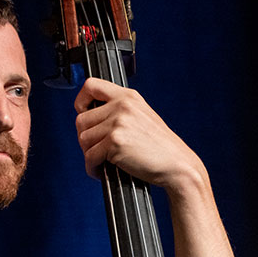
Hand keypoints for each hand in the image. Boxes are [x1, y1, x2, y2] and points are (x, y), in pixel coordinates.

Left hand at [74, 77, 205, 194]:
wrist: (177, 163)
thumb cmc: (160, 146)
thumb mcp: (141, 117)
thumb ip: (118, 112)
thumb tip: (90, 119)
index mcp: (128, 96)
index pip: (91, 85)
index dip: (81, 101)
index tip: (83, 113)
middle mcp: (121, 106)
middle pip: (81, 120)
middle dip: (86, 138)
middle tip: (97, 149)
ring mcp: (118, 123)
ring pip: (83, 139)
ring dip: (89, 154)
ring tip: (102, 161)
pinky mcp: (115, 143)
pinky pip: (90, 157)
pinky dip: (93, 168)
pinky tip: (102, 170)